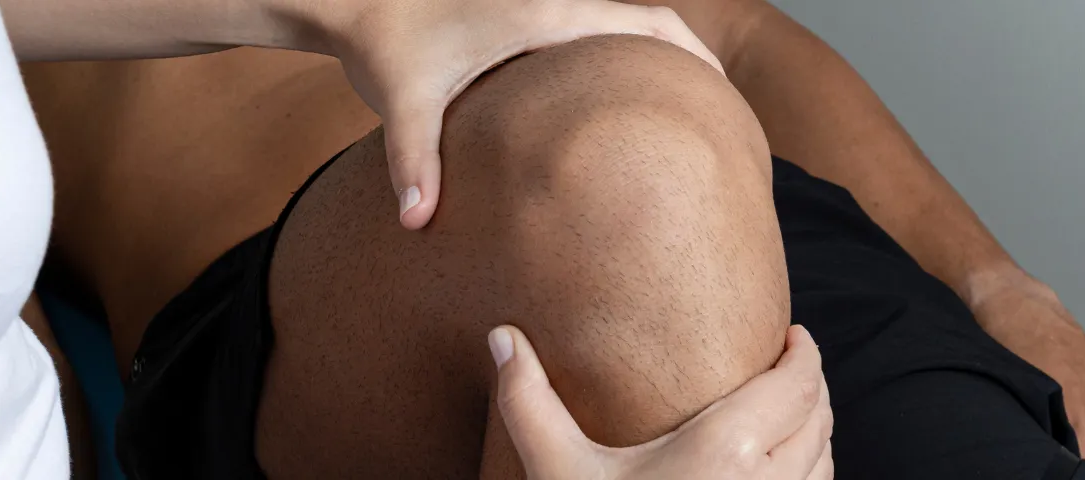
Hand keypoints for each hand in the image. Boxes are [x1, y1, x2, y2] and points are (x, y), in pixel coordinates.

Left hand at [304, 0, 721, 228]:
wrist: (357, 5)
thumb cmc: (383, 46)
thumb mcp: (401, 101)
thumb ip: (413, 162)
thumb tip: (417, 223)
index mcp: (545, 17)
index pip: (646, 24)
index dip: (693, 57)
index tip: (727, 97)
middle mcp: (551, 7)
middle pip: (650, 23)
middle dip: (692, 62)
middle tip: (725, 115)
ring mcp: (541, 13)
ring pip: (624, 28)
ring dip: (659, 63)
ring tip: (688, 121)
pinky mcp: (526, 26)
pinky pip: (595, 38)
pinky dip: (622, 65)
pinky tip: (626, 116)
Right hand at [486, 324, 832, 478]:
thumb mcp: (558, 472)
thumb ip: (529, 401)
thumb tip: (500, 335)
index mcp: (724, 450)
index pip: (796, 385)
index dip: (805, 355)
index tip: (795, 337)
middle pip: (819, 419)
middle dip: (810, 388)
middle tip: (792, 369)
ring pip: (824, 465)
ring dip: (817, 434)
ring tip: (792, 415)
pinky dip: (811, 477)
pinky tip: (786, 472)